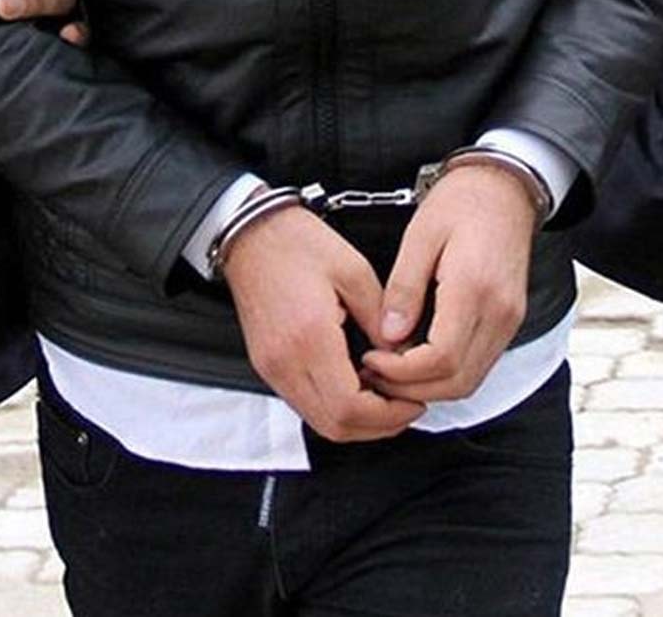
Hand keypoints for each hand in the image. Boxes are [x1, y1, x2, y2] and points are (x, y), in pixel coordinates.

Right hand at [224, 205, 425, 442]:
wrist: (250, 234)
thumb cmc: (295, 243)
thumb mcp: (355, 272)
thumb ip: (383, 320)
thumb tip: (404, 354)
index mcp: (310, 337)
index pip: (349, 407)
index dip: (388, 415)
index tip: (412, 403)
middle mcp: (285, 362)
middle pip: (334, 426)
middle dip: (377, 426)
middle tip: (406, 407)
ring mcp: (272, 368)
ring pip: (319, 422)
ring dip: (357, 420)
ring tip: (385, 397)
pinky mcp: (268, 366)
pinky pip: (305, 403)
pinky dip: (336, 406)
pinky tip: (357, 385)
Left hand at [362, 163, 537, 402]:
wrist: (506, 189)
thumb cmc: (462, 203)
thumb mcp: (420, 236)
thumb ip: (403, 289)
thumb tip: (389, 336)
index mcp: (473, 287)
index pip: (441, 358)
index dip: (402, 372)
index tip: (372, 360)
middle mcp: (498, 312)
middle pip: (457, 382)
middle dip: (411, 389)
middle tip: (374, 374)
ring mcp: (508, 321)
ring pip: (470, 381)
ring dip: (429, 388)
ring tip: (391, 371)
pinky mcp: (509, 323)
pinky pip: (479, 365)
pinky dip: (447, 374)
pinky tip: (417, 360)